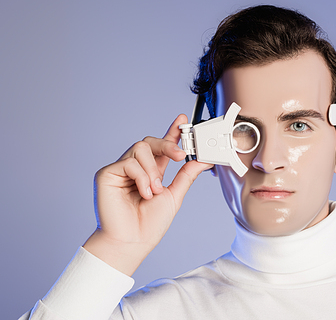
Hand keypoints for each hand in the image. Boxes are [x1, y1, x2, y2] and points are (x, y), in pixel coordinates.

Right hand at [83, 114, 212, 274]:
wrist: (132, 242)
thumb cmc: (149, 224)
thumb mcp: (174, 196)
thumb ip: (186, 175)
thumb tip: (203, 159)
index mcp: (151, 172)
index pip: (162, 147)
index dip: (172, 132)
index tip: (183, 120)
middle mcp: (135, 168)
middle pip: (150, 141)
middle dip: (167, 144)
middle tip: (180, 155)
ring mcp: (120, 170)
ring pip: (140, 148)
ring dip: (153, 170)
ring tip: (154, 190)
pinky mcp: (107, 174)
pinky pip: (129, 162)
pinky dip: (141, 177)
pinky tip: (143, 193)